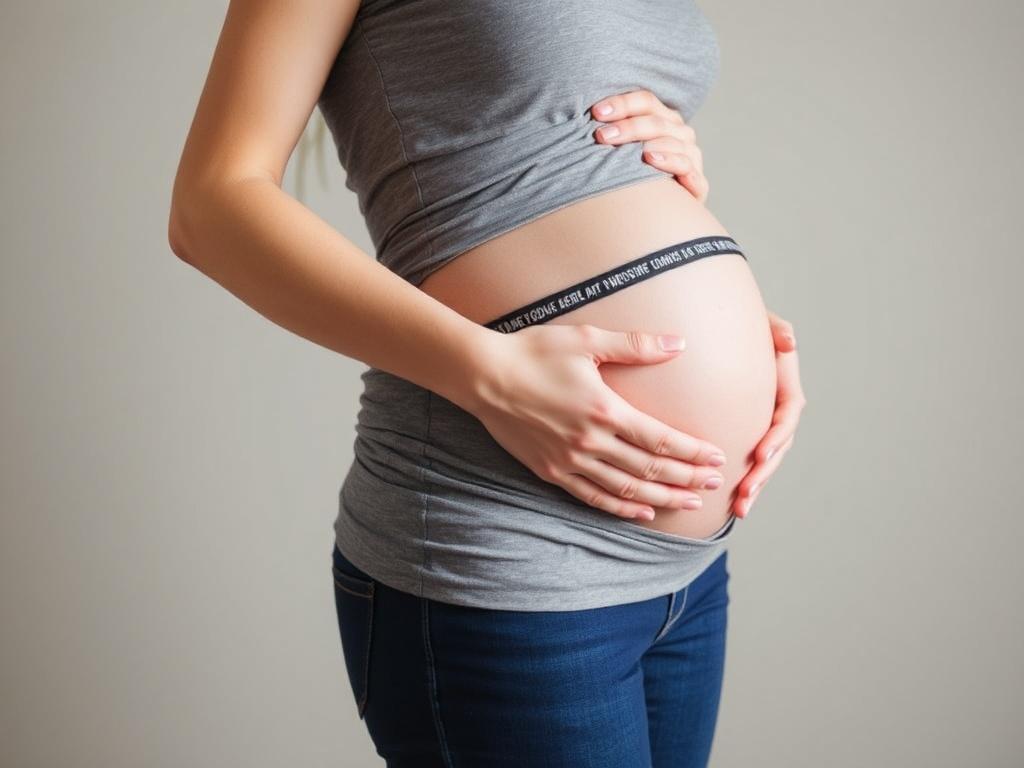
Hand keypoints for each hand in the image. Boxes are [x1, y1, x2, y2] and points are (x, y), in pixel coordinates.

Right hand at [466, 324, 728, 521]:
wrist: (484, 375)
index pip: (661, 439)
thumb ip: (636, 345)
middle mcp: (590, 441)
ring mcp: (569, 460)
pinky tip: (643, 511)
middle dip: (687, 478)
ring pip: (626, 488)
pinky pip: (593, 496)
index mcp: (604, 409)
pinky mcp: (551, 471)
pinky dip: (621, 507)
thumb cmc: (535, 351)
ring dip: (662, 497)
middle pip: (650, 468)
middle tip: (715, 484)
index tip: (718, 458)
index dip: (693, 452)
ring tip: (691, 502)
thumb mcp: (587, 339)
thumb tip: (679, 344)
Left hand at [589, 89, 709, 202]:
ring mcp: (691, 158)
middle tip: (601, 136)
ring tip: (627, 147)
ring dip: (649, 142)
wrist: (656, 218)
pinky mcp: (697, 185)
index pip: (646, 101)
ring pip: (674, 140)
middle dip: (628, 127)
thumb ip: (609, 136)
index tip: (596, 112)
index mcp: (663, 120)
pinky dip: (672, 162)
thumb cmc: (630, 180)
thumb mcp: (619, 154)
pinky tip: (652, 161)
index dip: (622, 104)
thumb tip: (580, 120)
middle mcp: (680, 135)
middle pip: (657, 121)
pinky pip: (688, 168)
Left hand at [733, 310, 806, 517]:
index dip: (776, 438)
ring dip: (753, 486)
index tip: (760, 456)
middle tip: (746, 494)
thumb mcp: (760, 321)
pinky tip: (728, 504)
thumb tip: (789, 341)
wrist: (719, 331)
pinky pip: (747, 460)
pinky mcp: (745, 433)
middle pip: (777, 448)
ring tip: (739, 509)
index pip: (787, 417)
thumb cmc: (740, 322)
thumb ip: (774, 328)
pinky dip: (740, 481)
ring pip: (763, 462)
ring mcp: (762, 424)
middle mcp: (776, 409)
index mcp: (784, 386)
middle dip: (763, 474)